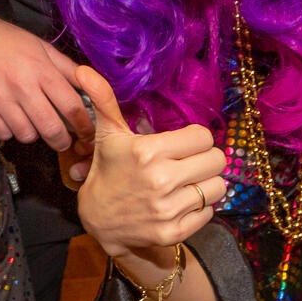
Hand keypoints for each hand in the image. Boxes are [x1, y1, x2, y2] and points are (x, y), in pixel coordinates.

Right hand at [0, 13, 94, 150]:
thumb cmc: (7, 40)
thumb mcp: (41, 46)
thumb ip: (66, 68)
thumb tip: (90, 86)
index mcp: (41, 70)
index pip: (71, 107)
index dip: (84, 125)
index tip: (86, 132)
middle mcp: (21, 87)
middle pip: (51, 128)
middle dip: (62, 141)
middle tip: (63, 140)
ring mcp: (0, 100)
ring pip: (27, 135)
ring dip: (34, 134)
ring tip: (33, 123)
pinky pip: (3, 134)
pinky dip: (10, 132)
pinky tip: (12, 119)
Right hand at [77, 70, 226, 257]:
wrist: (98, 222)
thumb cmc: (108, 171)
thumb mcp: (107, 135)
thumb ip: (104, 100)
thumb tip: (84, 69)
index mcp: (147, 151)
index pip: (203, 137)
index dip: (194, 139)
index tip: (181, 145)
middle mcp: (160, 180)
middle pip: (216, 160)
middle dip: (204, 159)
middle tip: (187, 163)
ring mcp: (167, 209)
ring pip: (217, 187)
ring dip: (205, 184)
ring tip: (186, 183)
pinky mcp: (173, 232)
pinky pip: (209, 212)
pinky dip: (199, 208)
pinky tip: (180, 203)